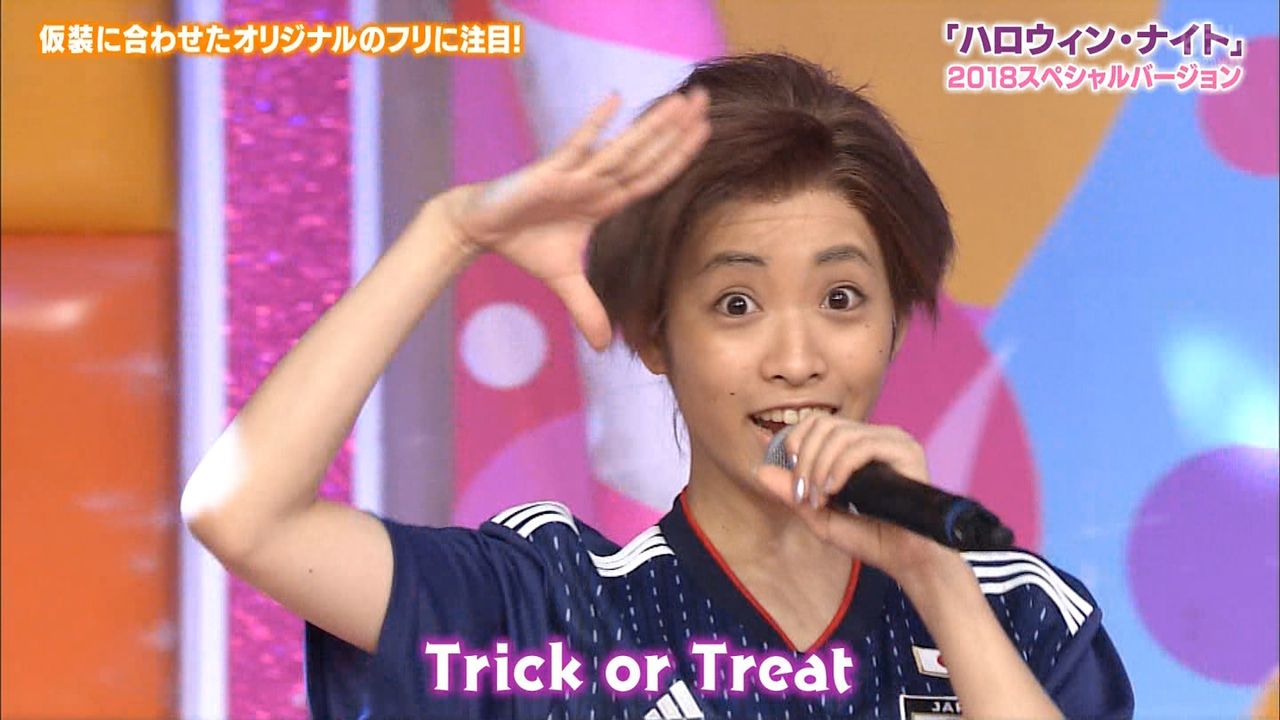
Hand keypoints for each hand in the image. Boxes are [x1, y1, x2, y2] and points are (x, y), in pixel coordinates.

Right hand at [434, 88, 711, 350]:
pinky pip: (575, 145)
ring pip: (622, 149)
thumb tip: (604, 348)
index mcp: (604, 200)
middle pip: (646, 156)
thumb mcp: (563, 281)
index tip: (708, 133)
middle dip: (676, 131)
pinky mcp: (548, 171)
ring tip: (681, 101)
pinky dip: (594, 125)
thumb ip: (587, 309)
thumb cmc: (524, 241)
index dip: (679, 158)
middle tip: (707, 100)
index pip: (651, 177)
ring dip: (652, 127)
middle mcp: (596, 181)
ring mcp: (574, 173)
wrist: (482, 224)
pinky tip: (616, 100)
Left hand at [754, 415, 959, 584]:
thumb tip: (759, 470)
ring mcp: (893, 440)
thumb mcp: (819, 516)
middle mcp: (876, 436)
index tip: (792, 481)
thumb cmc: (869, 538)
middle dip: (804, 458)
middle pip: (824, 424)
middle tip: (801, 493)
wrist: (906, 561)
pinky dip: (839, 468)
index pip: (817, 422)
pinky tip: (833, 490)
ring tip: (818, 498)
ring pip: (840, 434)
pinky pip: (862, 446)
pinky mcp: (907, 451)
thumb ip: (791, 493)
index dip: (795, 444)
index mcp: (857, 444)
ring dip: (819, 467)